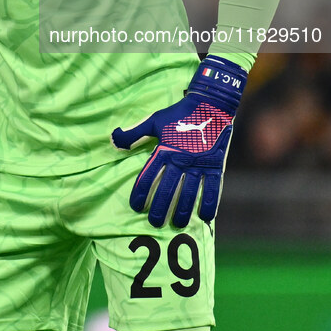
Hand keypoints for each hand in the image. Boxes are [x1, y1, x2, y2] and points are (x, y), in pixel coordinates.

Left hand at [111, 56, 246, 227]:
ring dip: (182, 210)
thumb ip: (135, 133)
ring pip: (189, 193)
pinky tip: (204, 217)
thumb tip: (115, 139)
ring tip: (176, 224)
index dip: (140, 192)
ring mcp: (199, 164)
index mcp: (164, 150)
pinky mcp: (215, 165)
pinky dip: (209, 203)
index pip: (149, 175)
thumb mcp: (154, 120)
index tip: (135, 206)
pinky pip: (212, 188)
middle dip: (159, 208)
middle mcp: (181, 159)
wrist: (209, 105)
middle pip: (168, 189)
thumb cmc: (179, 114)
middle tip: (154, 222)